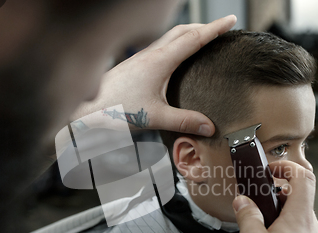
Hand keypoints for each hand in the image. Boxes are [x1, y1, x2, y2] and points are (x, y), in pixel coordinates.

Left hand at [71, 15, 236, 135]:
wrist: (86, 109)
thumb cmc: (116, 110)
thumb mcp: (154, 117)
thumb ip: (184, 121)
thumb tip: (210, 127)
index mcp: (160, 61)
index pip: (194, 39)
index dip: (215, 29)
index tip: (231, 21)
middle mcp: (151, 54)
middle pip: (183, 31)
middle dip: (205, 27)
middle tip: (222, 28)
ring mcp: (141, 57)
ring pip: (170, 36)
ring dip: (189, 33)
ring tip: (203, 38)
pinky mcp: (134, 64)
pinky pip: (160, 45)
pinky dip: (175, 43)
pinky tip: (175, 56)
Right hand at [233, 161, 317, 232]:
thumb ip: (247, 215)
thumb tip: (243, 202)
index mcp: (300, 219)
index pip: (304, 177)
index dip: (287, 166)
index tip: (270, 169)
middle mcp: (313, 230)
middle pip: (299, 199)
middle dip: (276, 195)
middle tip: (256, 202)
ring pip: (298, 220)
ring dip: (279, 216)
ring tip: (258, 229)